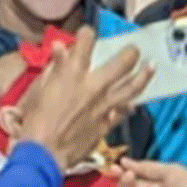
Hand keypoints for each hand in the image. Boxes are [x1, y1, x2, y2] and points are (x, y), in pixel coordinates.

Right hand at [20, 26, 153, 170]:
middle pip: (122, 62)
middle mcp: (94, 86)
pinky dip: (128, 106)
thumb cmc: (35, 120)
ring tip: (151, 67)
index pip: (86, 41)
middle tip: (134, 49)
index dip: (87, 34)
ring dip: (144, 76)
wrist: (44, 153)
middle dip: (130, 52)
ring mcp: (104, 106)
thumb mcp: (39, 88)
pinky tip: (132, 104)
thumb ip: (54, 67)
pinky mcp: (107, 124)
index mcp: (73, 72)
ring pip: (132, 87)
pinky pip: (123, 112)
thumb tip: (58, 47)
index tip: (87, 34)